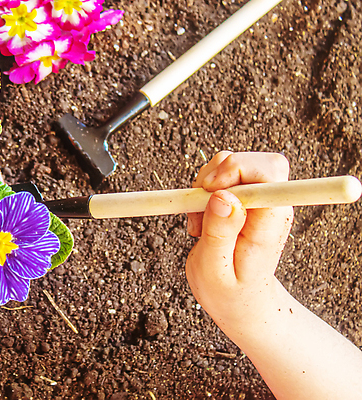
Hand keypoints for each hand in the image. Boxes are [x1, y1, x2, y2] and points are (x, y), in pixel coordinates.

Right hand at [185, 151, 292, 330]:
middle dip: (220, 171)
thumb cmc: (229, 292)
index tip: (210, 189)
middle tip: (200, 202)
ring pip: (236, 164)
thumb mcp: (215, 269)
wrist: (240, 303)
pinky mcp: (247, 201)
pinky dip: (204, 191)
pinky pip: (225, 177)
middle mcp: (271, 208)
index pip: (269, 174)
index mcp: (269, 224)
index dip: (236, 170)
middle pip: (259, 161)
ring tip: (199, 221)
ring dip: (207, 185)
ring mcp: (261, 203)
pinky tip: (201, 218)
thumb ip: (220, 232)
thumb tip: (223, 196)